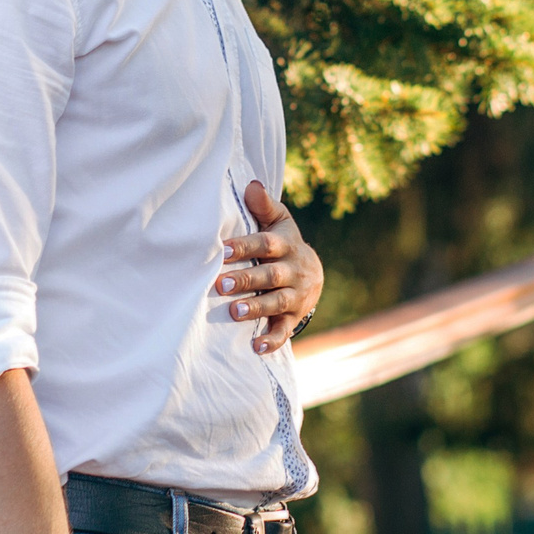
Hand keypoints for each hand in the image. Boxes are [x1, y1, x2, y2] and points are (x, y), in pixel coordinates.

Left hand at [220, 179, 323, 353]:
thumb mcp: (279, 222)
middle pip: (270, 276)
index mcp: (286, 246)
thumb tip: (250, 185)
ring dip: (257, 308)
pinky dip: (273, 340)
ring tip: (235, 312)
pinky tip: (257, 348)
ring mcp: (295, 296)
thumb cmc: (283, 244)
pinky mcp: (293, 318)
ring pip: (277, 303)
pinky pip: (285, 330)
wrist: (312, 274)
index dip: (246, 246)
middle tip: (221, 284)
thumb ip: (263, 207)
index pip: (266, 244)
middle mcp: (293, 271)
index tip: (223, 250)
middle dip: (247, 280)